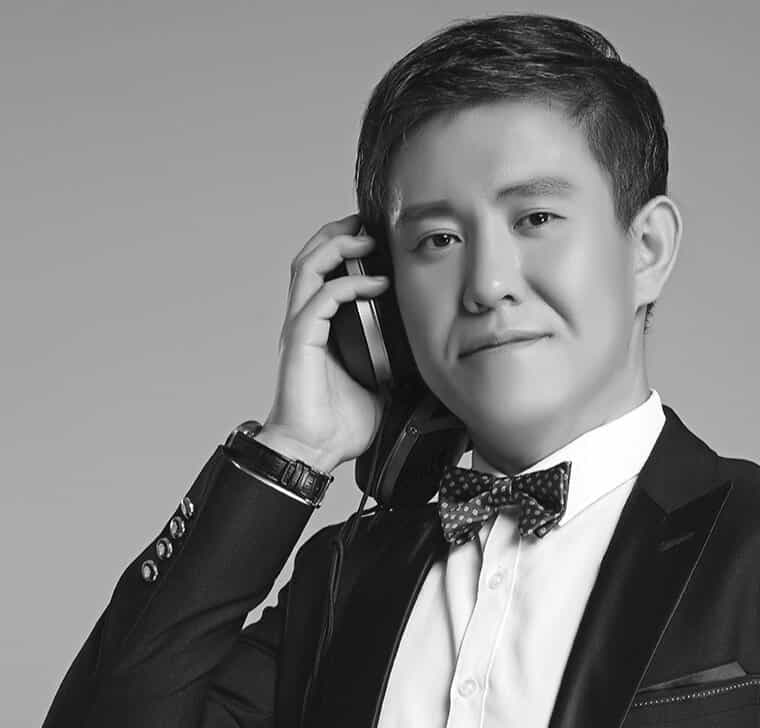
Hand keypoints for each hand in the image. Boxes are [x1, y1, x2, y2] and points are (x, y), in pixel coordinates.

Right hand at [261, 212, 390, 473]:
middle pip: (311, 258)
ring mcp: (301, 330)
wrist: (313, 452)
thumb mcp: (385, 388)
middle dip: (338, 233)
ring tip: (366, 236)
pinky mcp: (301, 342)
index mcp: (323, 330)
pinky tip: (374, 282)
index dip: (346, 250)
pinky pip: (321, 299)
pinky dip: (348, 284)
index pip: (327, 275)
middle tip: (368, 221)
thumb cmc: (341, 426)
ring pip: (308, 267)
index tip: (377, 239)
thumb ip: (400, 365)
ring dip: (337, 246)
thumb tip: (437, 359)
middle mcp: (307, 322)